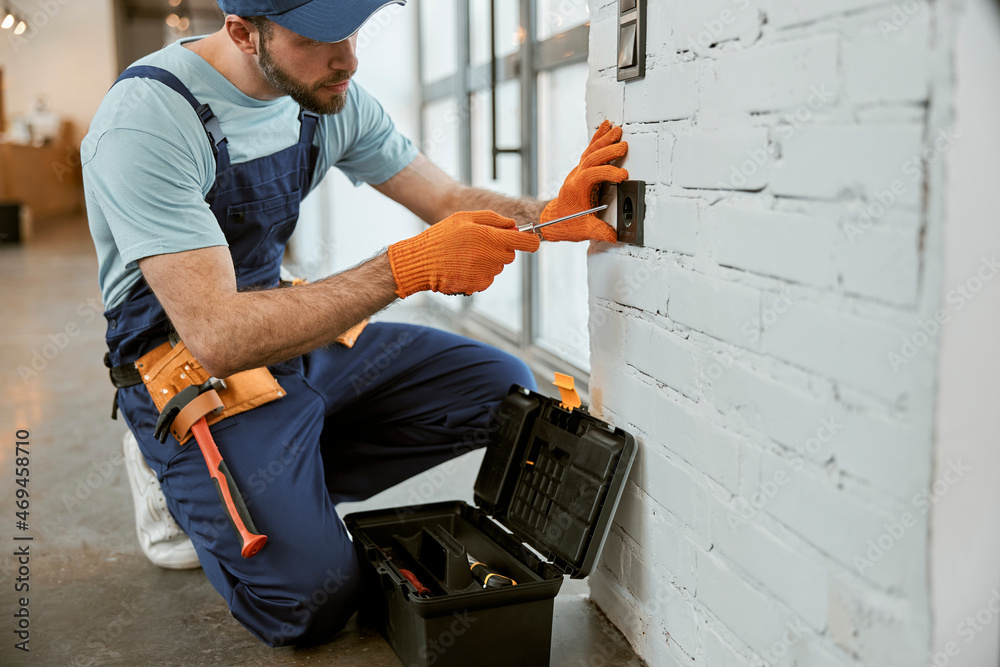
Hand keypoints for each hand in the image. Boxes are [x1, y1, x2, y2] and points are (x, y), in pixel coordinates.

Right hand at [388, 211, 539, 297]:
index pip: (527, 242)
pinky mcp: (480, 285)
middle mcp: (493, 257)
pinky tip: (462, 266)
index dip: (531, 241)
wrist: (421, 262)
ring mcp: (487, 273)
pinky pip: (487, 278)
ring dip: (488, 261)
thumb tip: (513, 224)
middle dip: (500, 249)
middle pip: (510, 254)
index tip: (530, 240)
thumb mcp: (464, 218)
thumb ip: (493, 219)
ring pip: (498, 266)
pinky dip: (479, 273)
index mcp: (491, 237)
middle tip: (479, 244)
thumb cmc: (441, 237)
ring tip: (465, 255)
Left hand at [540, 120, 628, 241]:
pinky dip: (598, 138)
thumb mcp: (584, 230)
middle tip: (623, 146)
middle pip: (592, 158)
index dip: (607, 173)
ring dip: (604, 140)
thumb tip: (614, 236)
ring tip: (617, 130)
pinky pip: (590, 150)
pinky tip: (606, 127)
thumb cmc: (567, 223)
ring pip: (590, 151)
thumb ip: (599, 232)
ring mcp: (578, 171)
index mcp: (577, 189)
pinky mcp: (582, 169)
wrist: (553, 219)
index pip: (592, 175)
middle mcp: (576, 177)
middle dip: (607, 151)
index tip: (623, 177)